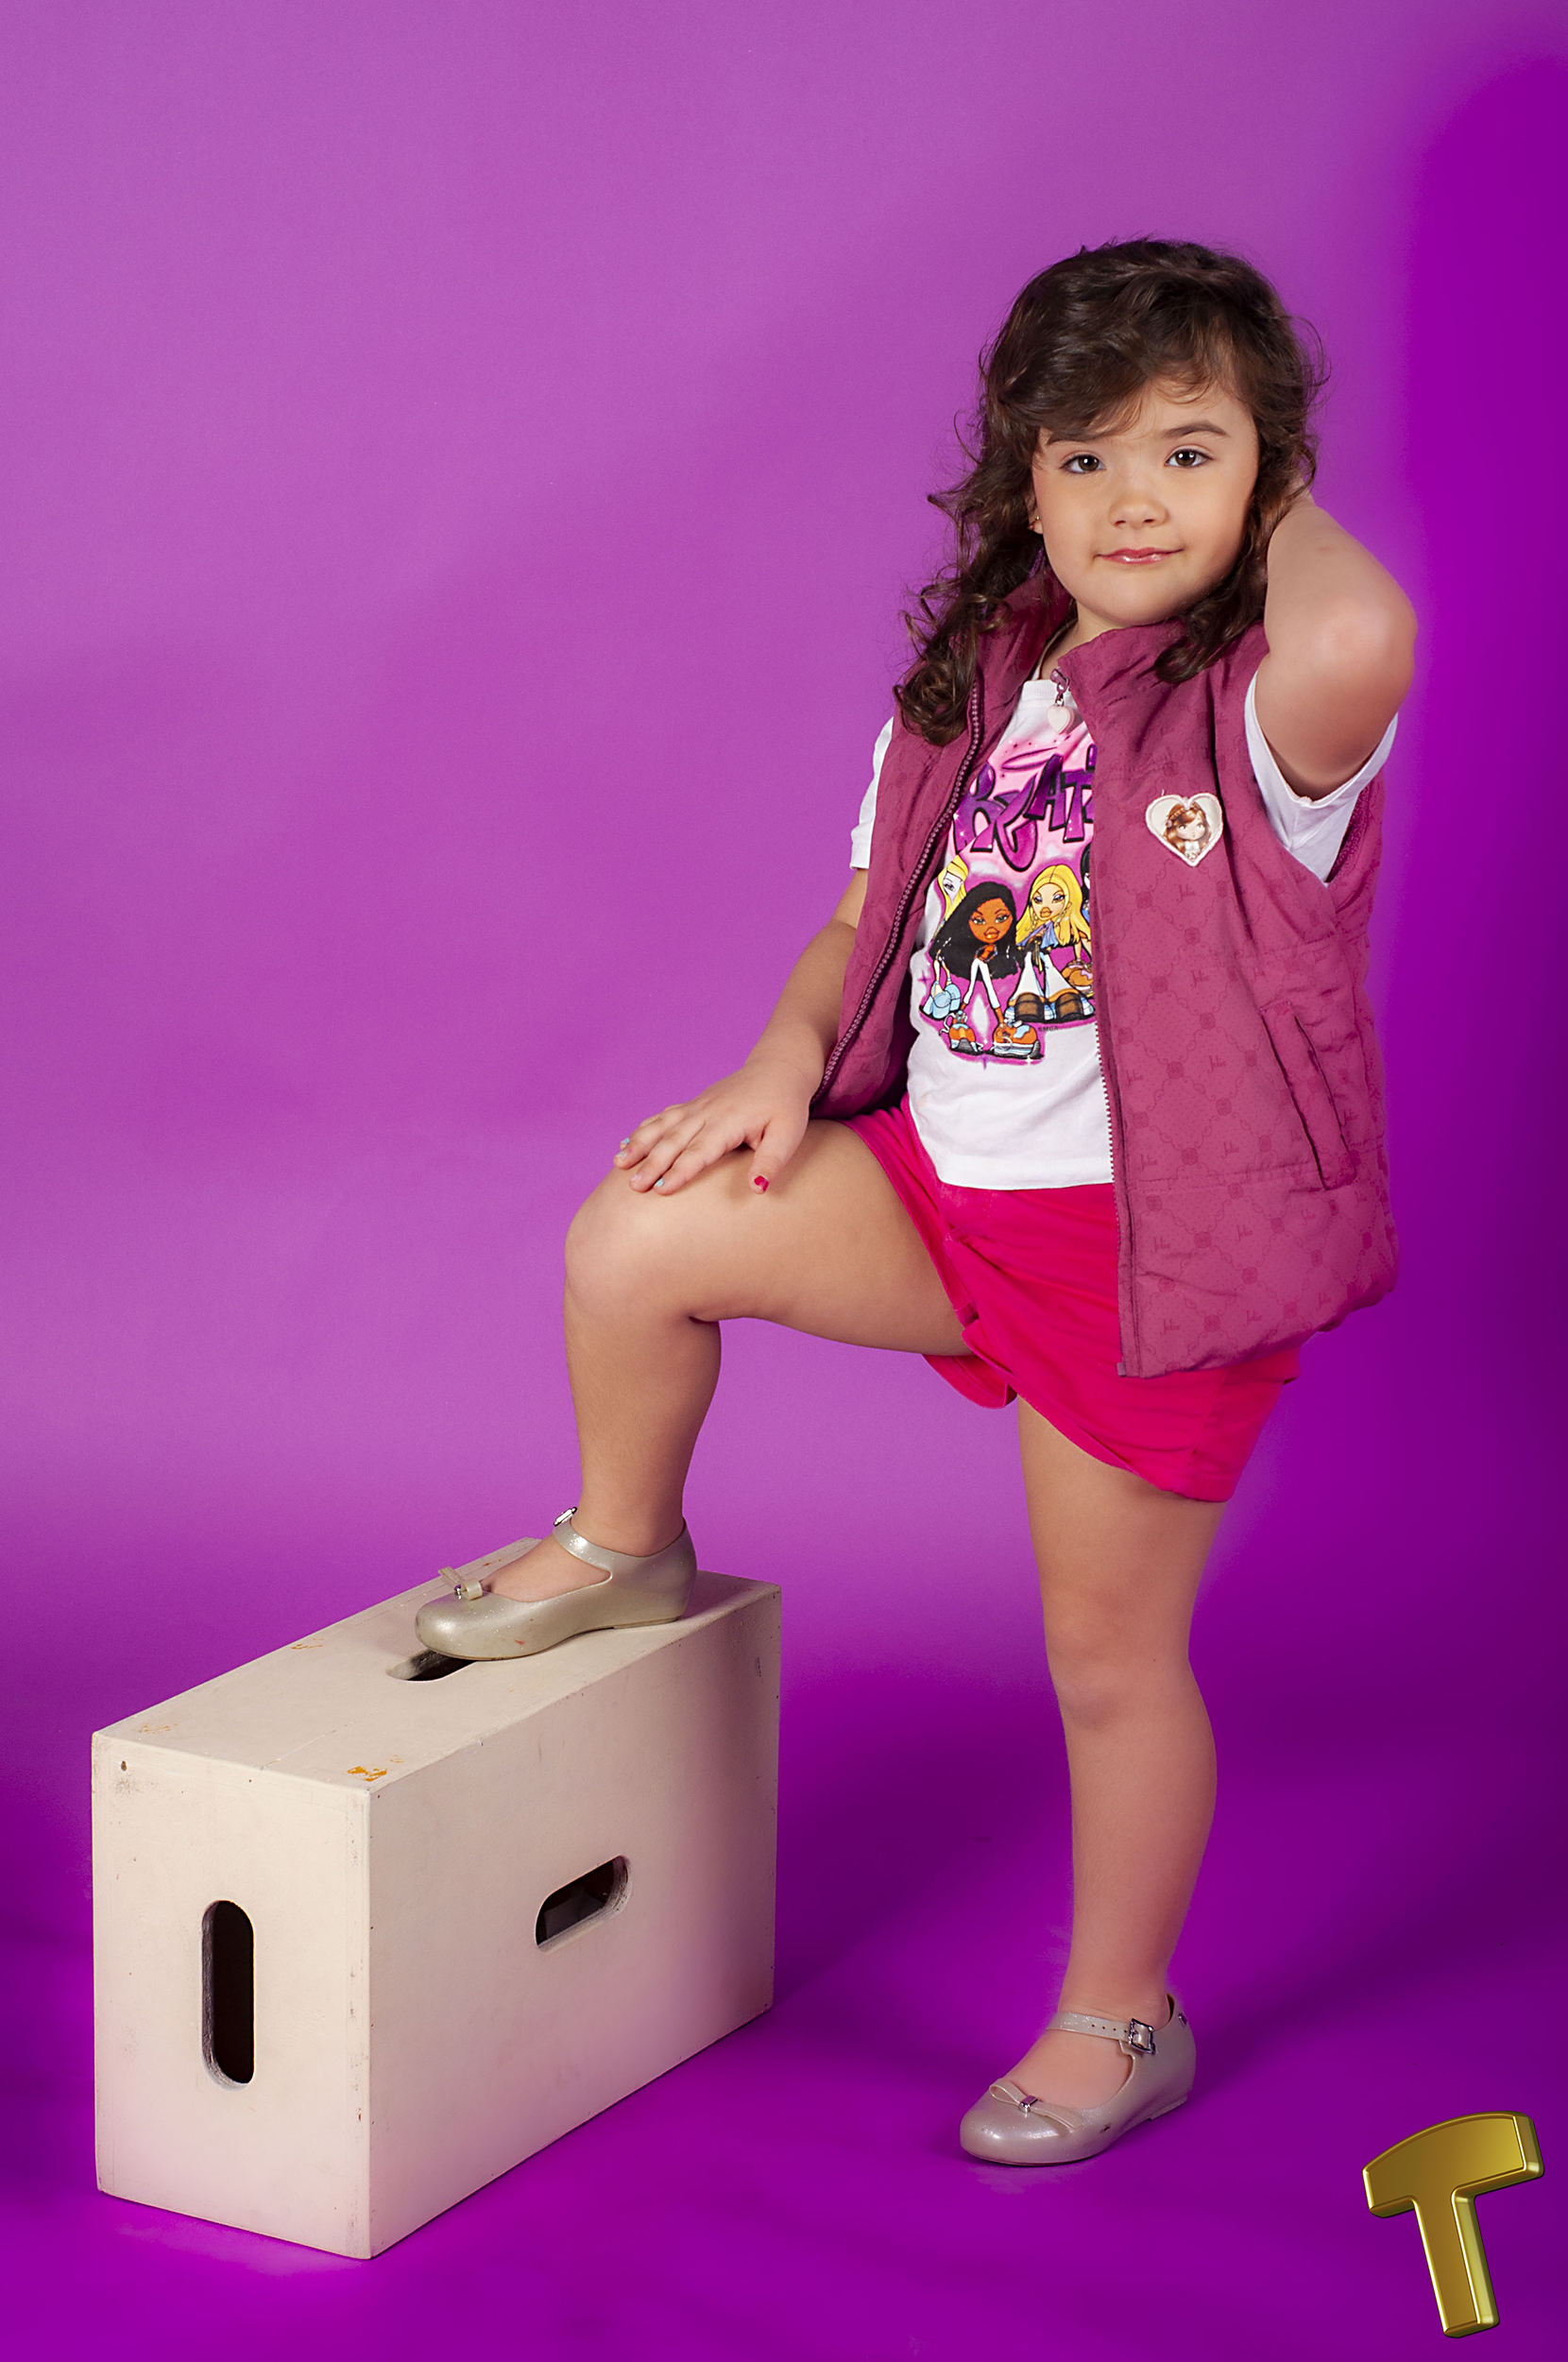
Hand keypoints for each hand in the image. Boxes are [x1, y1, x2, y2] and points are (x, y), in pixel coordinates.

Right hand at [612, 1053, 814, 1195]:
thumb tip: (757, 1189)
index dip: (680, 1172)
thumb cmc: (785, 1106)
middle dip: (652, 1164)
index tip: (661, 1191)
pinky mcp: (693, 1105)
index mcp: (729, 1122)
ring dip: (639, 1145)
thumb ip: (771, 1162)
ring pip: (662, 1127)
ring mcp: (697, 1107)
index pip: (700, 1152)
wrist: (778, 1069)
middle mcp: (707, 1112)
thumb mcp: (788, 1135)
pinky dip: (643, 1129)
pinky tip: (626, 1143)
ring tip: (619, 1164)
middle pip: (674, 1141)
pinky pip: (663, 1117)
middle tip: (633, 1187)